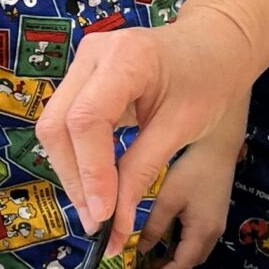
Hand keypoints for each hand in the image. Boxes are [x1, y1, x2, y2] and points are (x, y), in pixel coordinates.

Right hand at [38, 10, 256, 245]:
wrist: (214, 46)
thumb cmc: (209, 81)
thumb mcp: (182, 128)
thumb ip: (142, 170)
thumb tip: (113, 222)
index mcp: (124, 59)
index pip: (86, 120)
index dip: (90, 171)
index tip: (105, 215)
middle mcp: (92, 55)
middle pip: (58, 125)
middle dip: (74, 178)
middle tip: (97, 222)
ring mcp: (81, 64)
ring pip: (54, 127)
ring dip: (72, 173)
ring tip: (96, 211)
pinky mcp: (80, 79)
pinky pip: (65, 123)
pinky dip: (78, 159)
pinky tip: (95, 186)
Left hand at [136, 139, 236, 268]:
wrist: (219, 141)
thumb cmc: (192, 169)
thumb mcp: (167, 198)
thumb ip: (153, 226)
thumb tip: (137, 248)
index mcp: (203, 231)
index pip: (183, 265)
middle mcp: (214, 230)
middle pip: (191, 260)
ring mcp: (216, 220)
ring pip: (194, 249)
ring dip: (174, 256)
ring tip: (150, 258)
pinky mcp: (214, 209)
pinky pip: (196, 236)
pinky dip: (180, 243)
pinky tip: (164, 236)